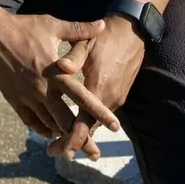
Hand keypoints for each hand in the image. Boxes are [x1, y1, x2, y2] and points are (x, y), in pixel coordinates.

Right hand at [0, 13, 120, 159]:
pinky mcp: (13, 98)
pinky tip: (49, 133)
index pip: (83, 98)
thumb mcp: (52, 25)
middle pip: (66, 121)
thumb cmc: (22, 27)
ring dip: (62, 135)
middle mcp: (43, 89)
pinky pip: (30, 121)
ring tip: (74, 145)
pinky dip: (42, 129)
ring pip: (48, 124)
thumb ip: (79, 29)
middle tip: (95, 153)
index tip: (116, 126)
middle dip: (82, 138)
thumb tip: (103, 25)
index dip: (100, 113)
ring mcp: (27, 96)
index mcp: (55, 73)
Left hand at [48, 14, 144, 158]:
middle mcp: (109, 98)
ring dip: (80, 133)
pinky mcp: (118, 95)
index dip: (70, 138)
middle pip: (90, 129)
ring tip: (59, 140)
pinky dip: (88, 122)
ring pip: (96, 123)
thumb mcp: (86, 43)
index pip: (84, 123)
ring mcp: (116, 98)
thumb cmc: (105, 36)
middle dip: (72, 142)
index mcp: (98, 87)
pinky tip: (74, 122)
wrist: (132, 33)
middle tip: (52, 150)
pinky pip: (101, 115)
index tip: (56, 148)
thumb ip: (73, 57)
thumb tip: (60, 67)